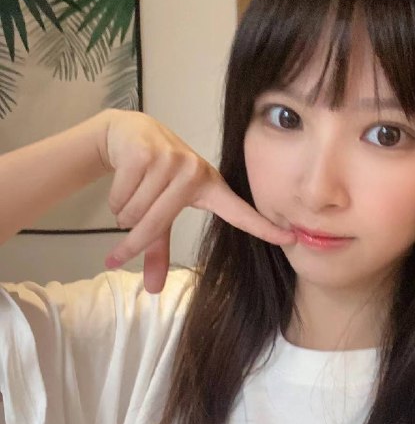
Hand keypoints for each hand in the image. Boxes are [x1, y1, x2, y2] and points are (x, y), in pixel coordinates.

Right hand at [99, 109, 293, 292]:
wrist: (130, 133)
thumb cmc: (153, 176)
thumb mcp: (161, 211)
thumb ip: (159, 249)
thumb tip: (152, 290)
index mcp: (210, 188)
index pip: (240, 212)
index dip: (264, 227)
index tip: (291, 238)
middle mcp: (196, 172)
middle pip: (156, 225)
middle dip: (131, 241)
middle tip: (120, 249)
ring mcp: (172, 160)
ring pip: (134, 214)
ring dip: (123, 214)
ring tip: (132, 193)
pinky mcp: (146, 154)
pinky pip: (122, 198)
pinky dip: (114, 198)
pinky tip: (124, 178)